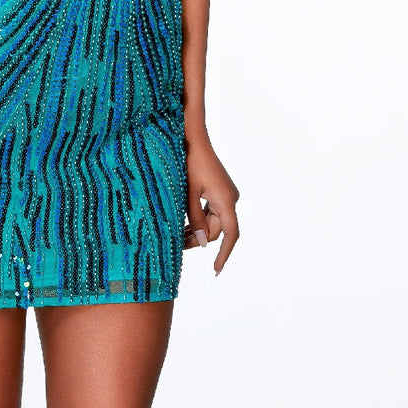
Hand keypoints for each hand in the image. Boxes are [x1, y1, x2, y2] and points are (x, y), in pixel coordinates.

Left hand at [182, 130, 239, 274]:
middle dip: (199, 240)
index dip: (223, 255)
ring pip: (213, 220)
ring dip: (197, 229)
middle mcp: (230, 198)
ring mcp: (225, 193)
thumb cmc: (188, 162)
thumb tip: (202, 243)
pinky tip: (184, 223)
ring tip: (177, 236)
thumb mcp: (188, 193)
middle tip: (176, 246)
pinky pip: (212, 210)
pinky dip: (199, 218)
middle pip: (217, 229)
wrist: (192, 136)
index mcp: (226, 200)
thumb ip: (195, 219)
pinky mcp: (218, 189)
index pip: (230, 235)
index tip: (215, 271)